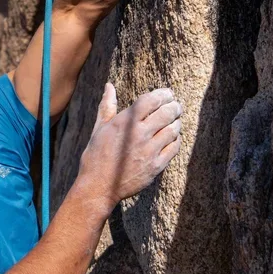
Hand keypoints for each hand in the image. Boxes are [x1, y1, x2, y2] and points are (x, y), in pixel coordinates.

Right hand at [76, 84, 182, 215]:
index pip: (150, 100)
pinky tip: (173, 137)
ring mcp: (148, 151)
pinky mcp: (156, 166)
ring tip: (175, 119)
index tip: (168, 93)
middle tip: (175, 105)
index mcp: (124, 122)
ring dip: (176, 121)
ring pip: (173, 129)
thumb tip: (109, 86)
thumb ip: (107, 106)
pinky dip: (176, 139)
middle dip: (174, 105)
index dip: (163, 94)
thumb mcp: (99, 129)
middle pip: (166, 112)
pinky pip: (174, 147)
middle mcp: (138, 134)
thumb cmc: (95, 157)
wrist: (98, 187)